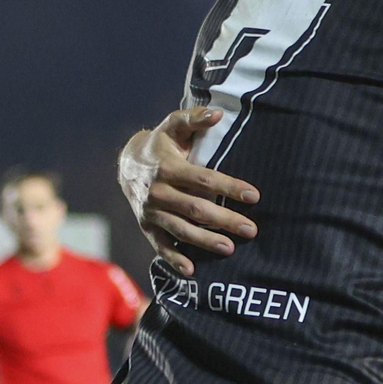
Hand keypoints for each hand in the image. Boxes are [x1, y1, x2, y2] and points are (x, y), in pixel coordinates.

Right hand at [119, 107, 261, 275]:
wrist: (127, 164)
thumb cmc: (162, 144)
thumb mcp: (174, 126)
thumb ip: (194, 119)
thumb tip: (217, 113)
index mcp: (168, 168)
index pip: (204, 179)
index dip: (230, 187)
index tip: (255, 196)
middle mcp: (158, 192)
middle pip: (196, 209)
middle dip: (225, 220)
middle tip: (252, 229)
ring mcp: (151, 212)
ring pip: (181, 229)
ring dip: (205, 241)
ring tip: (231, 249)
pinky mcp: (147, 227)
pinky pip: (160, 245)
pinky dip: (174, 259)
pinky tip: (192, 270)